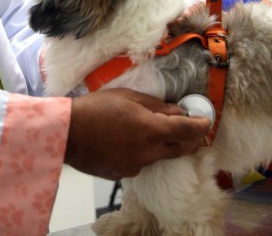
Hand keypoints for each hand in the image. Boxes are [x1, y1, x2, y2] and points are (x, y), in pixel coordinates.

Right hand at [64, 88, 210, 179]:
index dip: (201, 126)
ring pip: (159, 156)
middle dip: (189, 139)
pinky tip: (126, 140)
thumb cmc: (95, 108)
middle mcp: (147, 152)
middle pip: (179, 148)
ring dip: (160, 144)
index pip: (188, 131)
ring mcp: (135, 166)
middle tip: (191, 128)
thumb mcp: (128, 97)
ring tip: (146, 129)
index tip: (206, 121)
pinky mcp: (123, 174)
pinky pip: (140, 162)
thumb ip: (156, 106)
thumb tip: (177, 112)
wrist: (66, 133)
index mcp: (150, 129)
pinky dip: (141, 152)